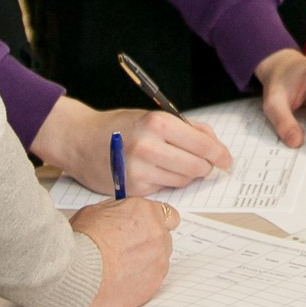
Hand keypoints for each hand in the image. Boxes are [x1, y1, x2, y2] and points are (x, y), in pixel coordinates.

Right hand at [31, 97, 235, 193]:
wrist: (79, 140)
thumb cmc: (118, 126)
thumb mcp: (153, 117)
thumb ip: (187, 129)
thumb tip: (215, 146)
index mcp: (158, 123)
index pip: (203, 145)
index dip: (220, 155)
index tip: (227, 160)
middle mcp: (149, 146)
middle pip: (197, 166)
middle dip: (206, 168)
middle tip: (208, 166)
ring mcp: (140, 170)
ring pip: (183, 180)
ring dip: (186, 175)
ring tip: (174, 164)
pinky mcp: (133, 189)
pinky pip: (164, 189)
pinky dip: (166, 182)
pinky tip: (155, 172)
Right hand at [68, 198, 177, 306]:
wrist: (76, 274)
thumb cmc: (81, 242)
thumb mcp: (95, 212)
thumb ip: (118, 212)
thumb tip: (122, 215)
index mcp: (146, 213)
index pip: (169, 215)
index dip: (157, 223)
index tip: (147, 229)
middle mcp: (158, 235)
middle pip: (164, 239)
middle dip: (149, 244)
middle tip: (126, 251)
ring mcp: (159, 262)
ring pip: (159, 261)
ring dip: (145, 264)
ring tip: (118, 269)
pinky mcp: (153, 286)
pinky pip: (151, 281)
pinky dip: (139, 282)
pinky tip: (119, 282)